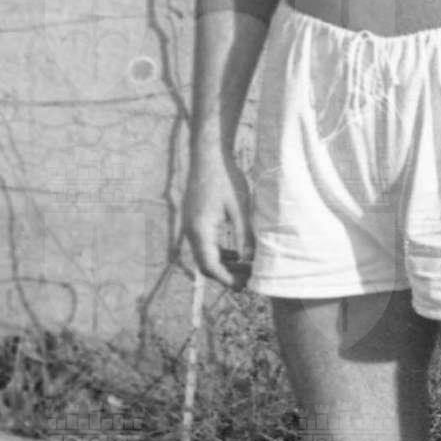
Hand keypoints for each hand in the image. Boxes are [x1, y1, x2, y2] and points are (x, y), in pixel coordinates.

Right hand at [183, 147, 253, 290]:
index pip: (210, 265)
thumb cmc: (226, 177)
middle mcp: (191, 229)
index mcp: (200, 229)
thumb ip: (244, 236)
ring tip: (244, 268)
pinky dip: (218, 251)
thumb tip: (249, 261)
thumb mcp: (240, 208)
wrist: (209, 153)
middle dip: (225, 275)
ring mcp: (190, 223)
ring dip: (223, 264)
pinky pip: (204, 242)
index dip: (226, 279)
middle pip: (205, 263)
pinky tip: (234, 252)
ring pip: (204, 254)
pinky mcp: (194, 218)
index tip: (243, 287)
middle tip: (247, 281)